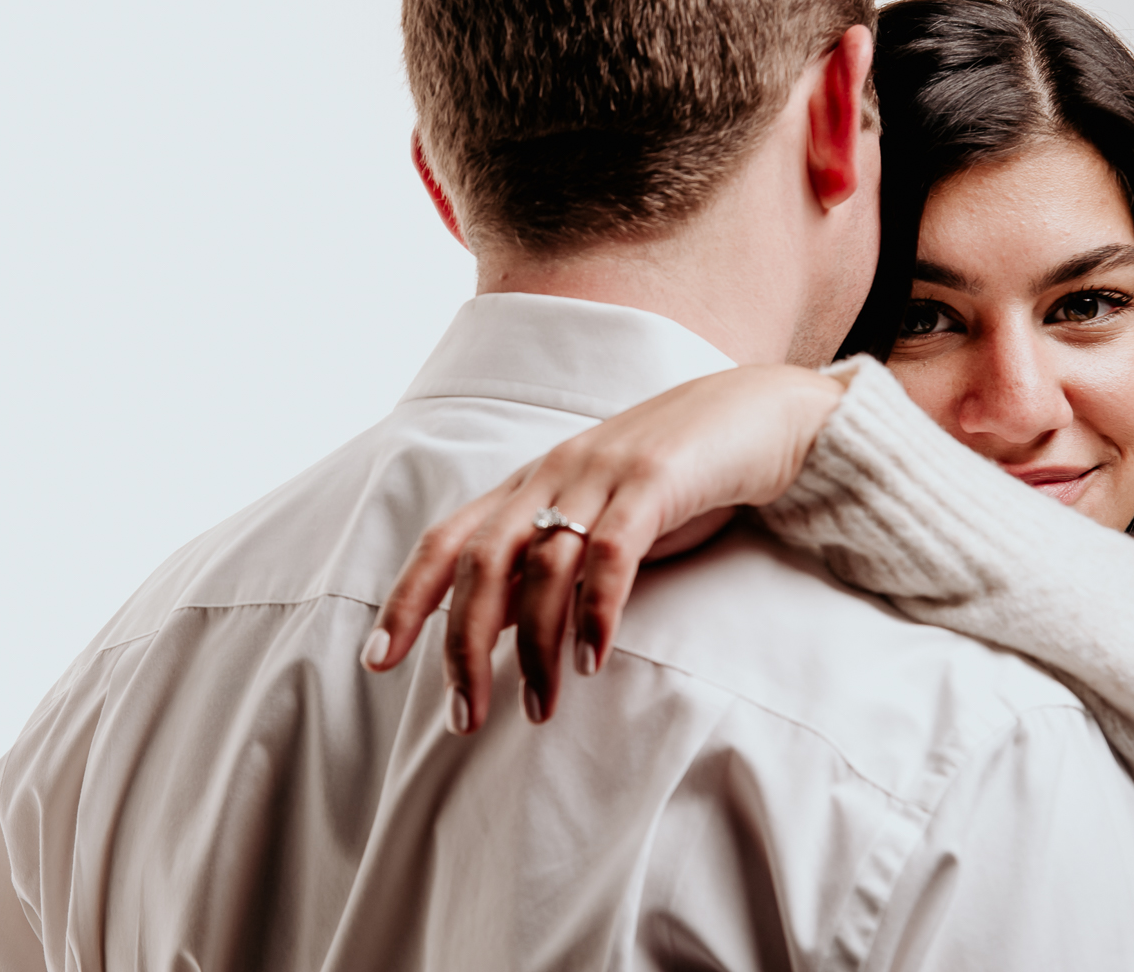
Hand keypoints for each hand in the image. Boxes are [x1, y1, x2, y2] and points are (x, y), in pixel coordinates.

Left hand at [361, 364, 844, 733]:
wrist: (757, 415)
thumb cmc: (674, 479)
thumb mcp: (596, 522)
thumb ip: (546, 566)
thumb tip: (496, 628)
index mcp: (528, 486)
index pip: (446, 541)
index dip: (407, 599)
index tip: (376, 662)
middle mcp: (551, 475)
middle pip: (480, 561)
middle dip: (462, 644)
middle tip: (463, 717)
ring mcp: (601, 475)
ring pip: (543, 565)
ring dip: (536, 647)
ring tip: (540, 711)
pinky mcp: (655, 482)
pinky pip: (612, 552)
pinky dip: (596, 609)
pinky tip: (593, 660)